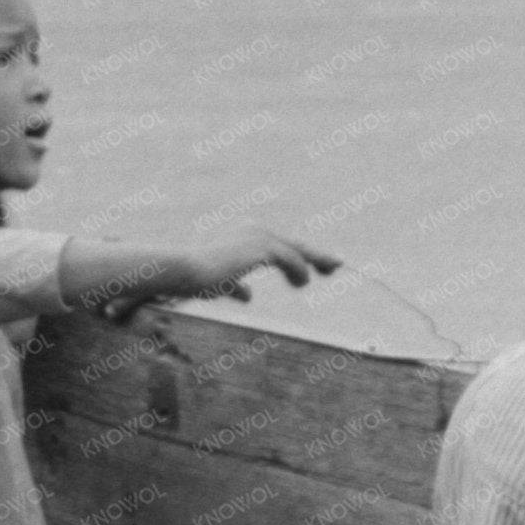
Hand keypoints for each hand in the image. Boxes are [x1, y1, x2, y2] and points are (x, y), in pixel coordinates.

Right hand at [171, 222, 337, 302]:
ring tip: (333, 270)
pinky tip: (303, 282)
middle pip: (295, 243)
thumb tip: (249, 296)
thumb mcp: (223, 284)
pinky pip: (291, 259)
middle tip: (338, 264)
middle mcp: (255, 228)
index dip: (302, 255)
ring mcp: (259, 236)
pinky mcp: (262, 248)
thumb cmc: (198, 278)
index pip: (281, 244)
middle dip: (318, 254)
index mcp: (246, 233)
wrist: (186, 272)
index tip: (319, 265)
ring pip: (298, 249)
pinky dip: (300, 271)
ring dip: (317, 260)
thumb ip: (237, 287)